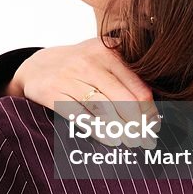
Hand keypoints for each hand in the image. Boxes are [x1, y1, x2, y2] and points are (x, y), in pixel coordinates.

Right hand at [7, 38, 157, 148]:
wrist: (37, 66)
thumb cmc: (79, 68)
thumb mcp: (102, 59)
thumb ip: (127, 74)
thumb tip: (154, 111)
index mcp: (108, 51)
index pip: (139, 88)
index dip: (150, 112)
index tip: (155, 127)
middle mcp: (89, 61)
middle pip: (124, 101)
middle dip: (139, 125)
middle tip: (147, 141)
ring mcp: (69, 76)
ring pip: (104, 110)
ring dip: (122, 131)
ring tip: (131, 143)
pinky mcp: (52, 92)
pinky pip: (81, 117)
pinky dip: (99, 131)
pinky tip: (111, 140)